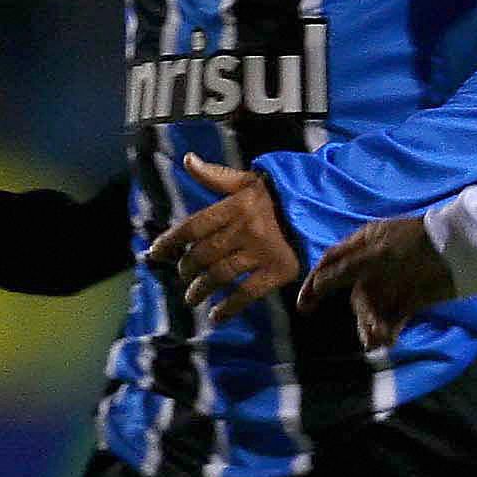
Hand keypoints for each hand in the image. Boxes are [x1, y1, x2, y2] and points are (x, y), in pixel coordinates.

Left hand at [145, 155, 298, 323]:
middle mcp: (245, 229)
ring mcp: (261, 252)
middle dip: (186, 269)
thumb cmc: (278, 195)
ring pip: (220, 275)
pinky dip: (229, 307)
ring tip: (192, 298)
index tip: (154, 254)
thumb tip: (188, 160)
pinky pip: (247, 293)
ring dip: (201, 290)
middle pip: (203, 255)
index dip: (170, 241)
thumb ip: (215, 175)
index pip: (192, 226)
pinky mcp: (279, 271)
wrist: (322, 209)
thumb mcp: (247, 180)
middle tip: (183, 276)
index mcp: (234, 207)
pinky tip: (216, 316)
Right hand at [298, 216, 455, 350]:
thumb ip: (345, 269)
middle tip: (370, 332)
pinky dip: (389, 330)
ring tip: (381, 340)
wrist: (457, 252)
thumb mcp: (376, 254)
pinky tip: (390, 340)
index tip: (304, 308)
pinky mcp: (410, 299)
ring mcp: (392, 283)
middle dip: (361, 316)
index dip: (315, 284)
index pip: (331, 264)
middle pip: (355, 296)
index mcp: (362, 245)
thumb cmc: (413, 244)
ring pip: (373, 310)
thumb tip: (316, 283)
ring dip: (373, 326)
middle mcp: (373, 266)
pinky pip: (392, 318)